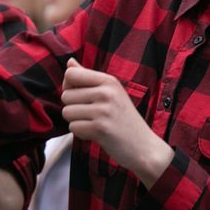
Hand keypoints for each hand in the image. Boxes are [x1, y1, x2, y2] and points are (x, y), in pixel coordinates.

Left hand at [60, 58, 172, 186]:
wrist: (144, 147)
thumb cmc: (124, 119)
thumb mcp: (111, 92)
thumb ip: (88, 77)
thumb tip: (69, 62)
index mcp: (109, 81)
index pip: (71, 74)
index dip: (69, 87)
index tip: (81, 96)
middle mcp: (106, 93)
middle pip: (66, 95)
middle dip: (73, 108)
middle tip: (92, 114)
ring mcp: (103, 110)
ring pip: (67, 112)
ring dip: (76, 122)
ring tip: (94, 124)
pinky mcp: (100, 128)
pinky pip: (73, 128)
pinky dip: (81, 134)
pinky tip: (96, 134)